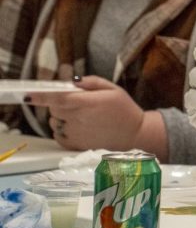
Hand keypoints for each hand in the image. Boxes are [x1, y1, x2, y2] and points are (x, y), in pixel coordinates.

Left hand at [27, 75, 144, 150]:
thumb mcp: (113, 89)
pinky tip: (76, 126)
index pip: (58, 98)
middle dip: (58, 103)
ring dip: (60, 116)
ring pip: (54, 121)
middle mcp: (79, 119)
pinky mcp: (75, 145)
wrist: (135, 135)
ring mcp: (76, 133)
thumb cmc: (125, 110)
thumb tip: (72, 81)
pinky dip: (61, 129)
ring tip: (78, 116)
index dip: (41, 96)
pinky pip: (58, 135)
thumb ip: (92, 82)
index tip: (29, 95)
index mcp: (88, 103)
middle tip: (74, 102)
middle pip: (54, 108)